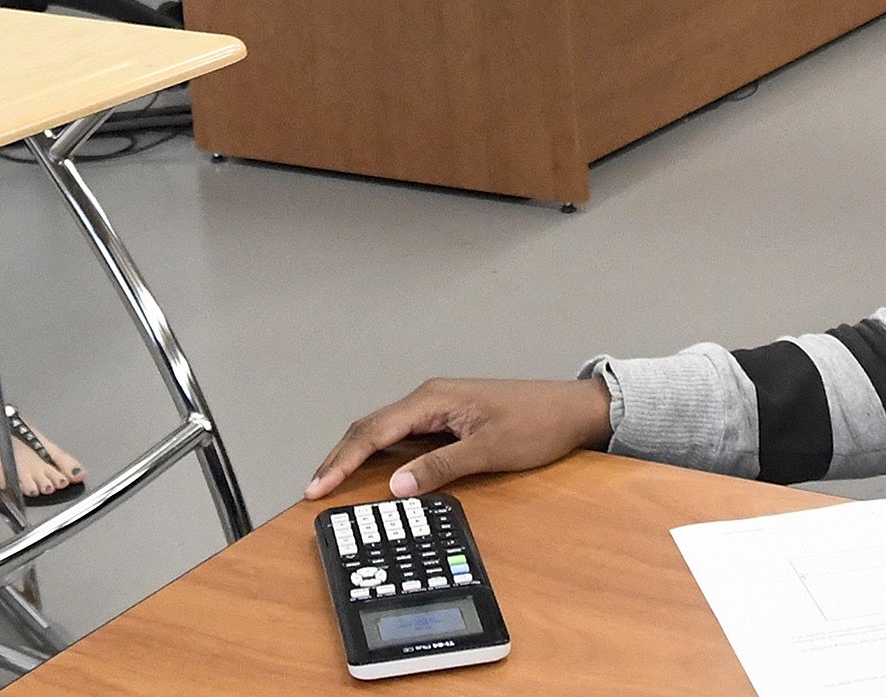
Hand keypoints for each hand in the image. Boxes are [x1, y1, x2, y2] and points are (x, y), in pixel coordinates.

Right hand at [305, 378, 612, 501]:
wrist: (571, 410)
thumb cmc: (537, 424)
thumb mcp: (490, 450)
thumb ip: (441, 467)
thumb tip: (396, 486)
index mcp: (433, 398)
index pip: (374, 430)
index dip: (343, 460)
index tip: (318, 485)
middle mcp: (429, 398)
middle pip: (371, 428)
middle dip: (340, 457)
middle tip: (314, 487)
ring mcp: (437, 408)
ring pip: (384, 431)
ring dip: (357, 455)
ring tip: (331, 481)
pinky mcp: (447, 419)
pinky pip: (403, 436)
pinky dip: (380, 454)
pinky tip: (372, 471)